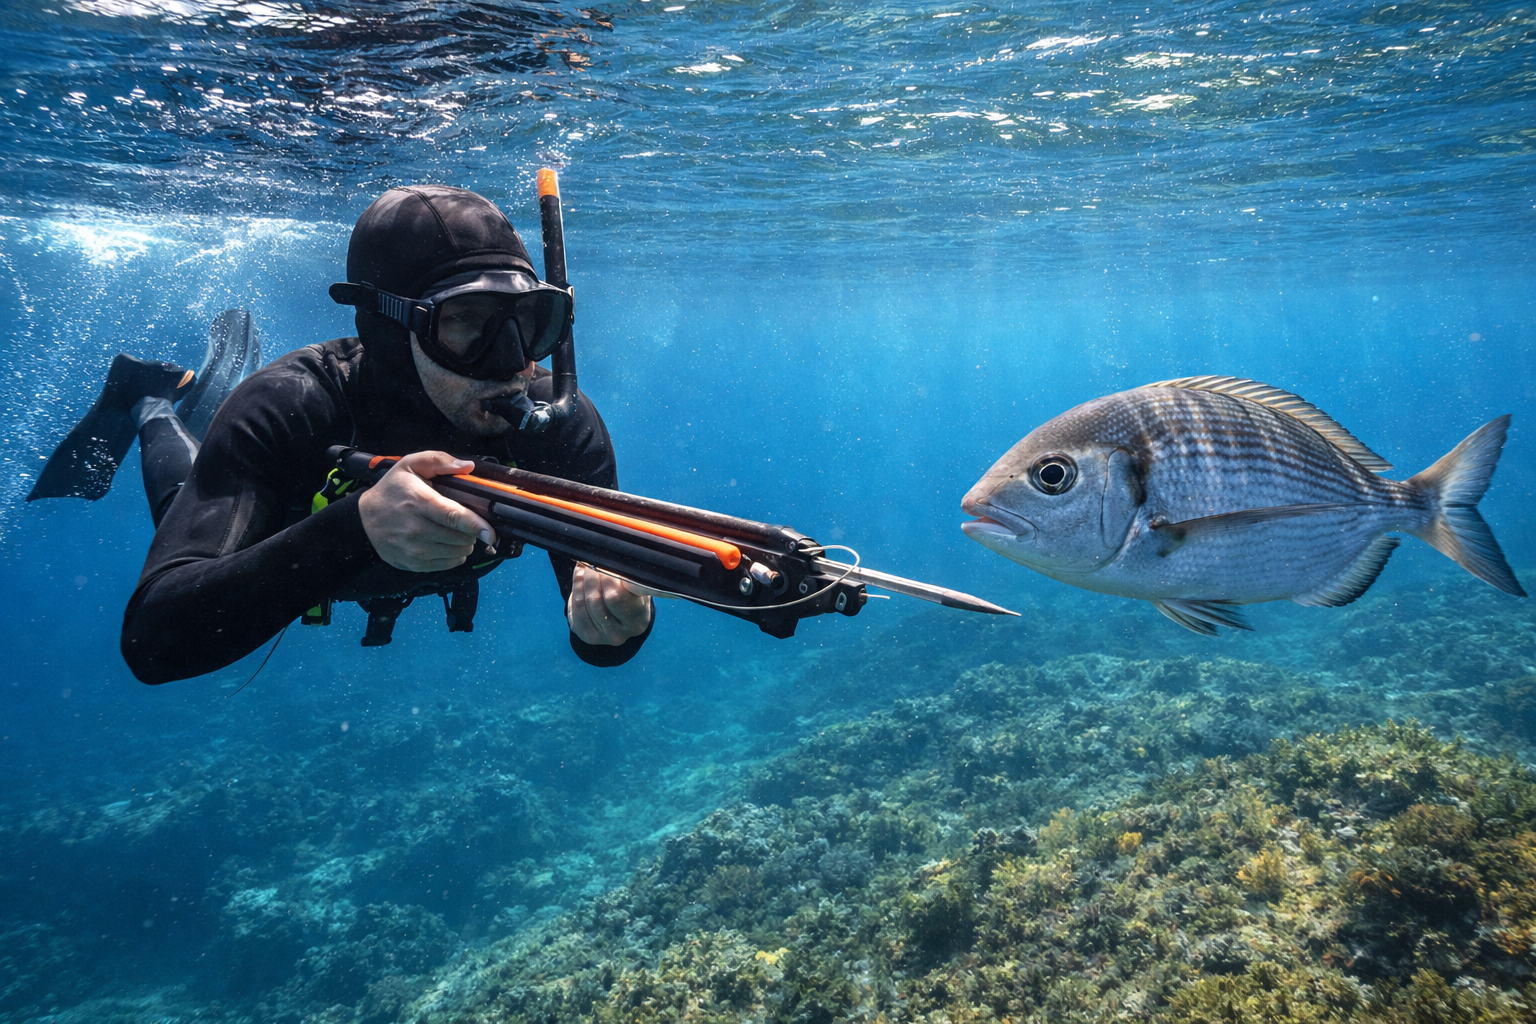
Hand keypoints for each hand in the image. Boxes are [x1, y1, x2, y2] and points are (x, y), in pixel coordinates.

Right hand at [357, 451, 496, 571]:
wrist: (364, 518)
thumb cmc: (392, 490)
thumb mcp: (411, 465)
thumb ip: (440, 461)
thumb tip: (467, 466)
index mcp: (418, 501)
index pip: (453, 516)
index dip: (476, 525)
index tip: (490, 532)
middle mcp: (415, 529)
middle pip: (459, 537)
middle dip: (471, 531)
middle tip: (465, 522)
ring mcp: (413, 550)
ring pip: (456, 553)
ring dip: (464, 544)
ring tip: (457, 532)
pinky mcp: (413, 564)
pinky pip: (447, 565)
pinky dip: (454, 556)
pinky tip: (448, 544)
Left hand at [567, 562, 653, 645]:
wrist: (619, 617)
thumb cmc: (631, 594)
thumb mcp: (636, 584)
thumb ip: (628, 575)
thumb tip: (610, 554)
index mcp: (639, 619)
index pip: (619, 596)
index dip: (609, 576)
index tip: (606, 561)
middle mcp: (622, 634)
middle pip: (599, 599)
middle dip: (594, 576)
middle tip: (593, 561)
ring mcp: (602, 636)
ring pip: (585, 602)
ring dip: (583, 580)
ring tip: (586, 566)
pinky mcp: (587, 635)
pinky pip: (576, 608)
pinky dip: (576, 588)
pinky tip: (579, 577)